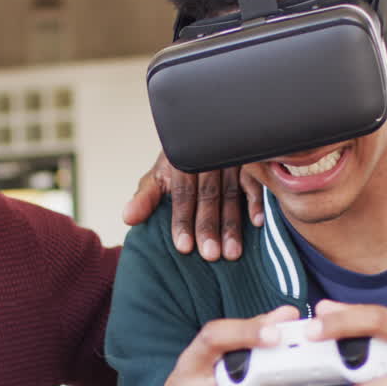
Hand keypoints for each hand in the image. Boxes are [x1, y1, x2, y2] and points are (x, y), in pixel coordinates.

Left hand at [122, 152, 264, 260]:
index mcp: (182, 160)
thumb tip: (128, 219)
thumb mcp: (159, 176)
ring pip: (232, 193)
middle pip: (208, 195)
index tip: (184, 247)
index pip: (182, 194)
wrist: (203, 131)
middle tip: (211, 254)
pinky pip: (255, 181)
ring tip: (233, 252)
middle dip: (209, 226)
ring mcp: (230, 158)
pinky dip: (257, 202)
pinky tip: (258, 223)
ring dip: (233, 224)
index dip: (182, 220)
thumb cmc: (180, 164)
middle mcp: (207, 158)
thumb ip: (146, 198)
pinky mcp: (250, 161)